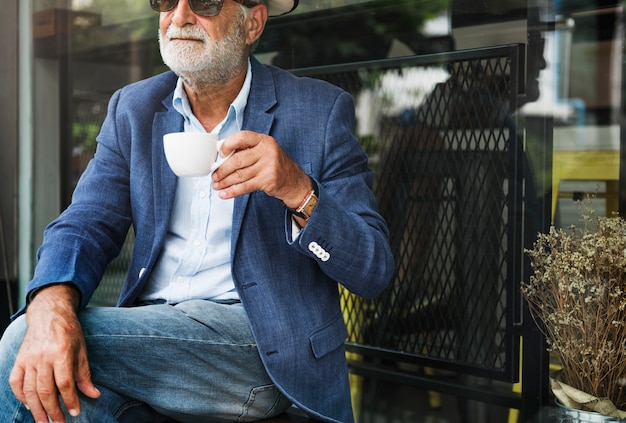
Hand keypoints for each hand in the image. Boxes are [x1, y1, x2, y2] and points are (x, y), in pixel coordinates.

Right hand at [9, 285, 100, 421]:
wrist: (49, 313)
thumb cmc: (68, 330)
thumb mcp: (82, 349)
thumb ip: (85, 374)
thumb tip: (93, 395)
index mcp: (61, 352)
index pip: (65, 383)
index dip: (70, 401)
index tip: (75, 412)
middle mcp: (43, 356)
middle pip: (45, 391)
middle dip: (53, 411)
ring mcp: (28, 358)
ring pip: (29, 390)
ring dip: (36, 409)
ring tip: (44, 422)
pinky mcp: (19, 359)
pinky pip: (16, 382)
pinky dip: (21, 396)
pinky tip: (29, 405)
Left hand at [212, 131, 312, 208]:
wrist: (293, 180)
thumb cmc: (273, 164)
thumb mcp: (263, 151)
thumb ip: (246, 150)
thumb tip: (221, 155)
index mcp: (263, 140)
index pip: (242, 137)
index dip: (227, 145)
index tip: (219, 154)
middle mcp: (267, 151)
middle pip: (237, 160)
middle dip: (222, 170)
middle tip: (214, 176)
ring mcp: (268, 166)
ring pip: (240, 175)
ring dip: (225, 182)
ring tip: (216, 185)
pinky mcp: (268, 181)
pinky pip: (245, 187)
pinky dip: (232, 191)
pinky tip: (224, 194)